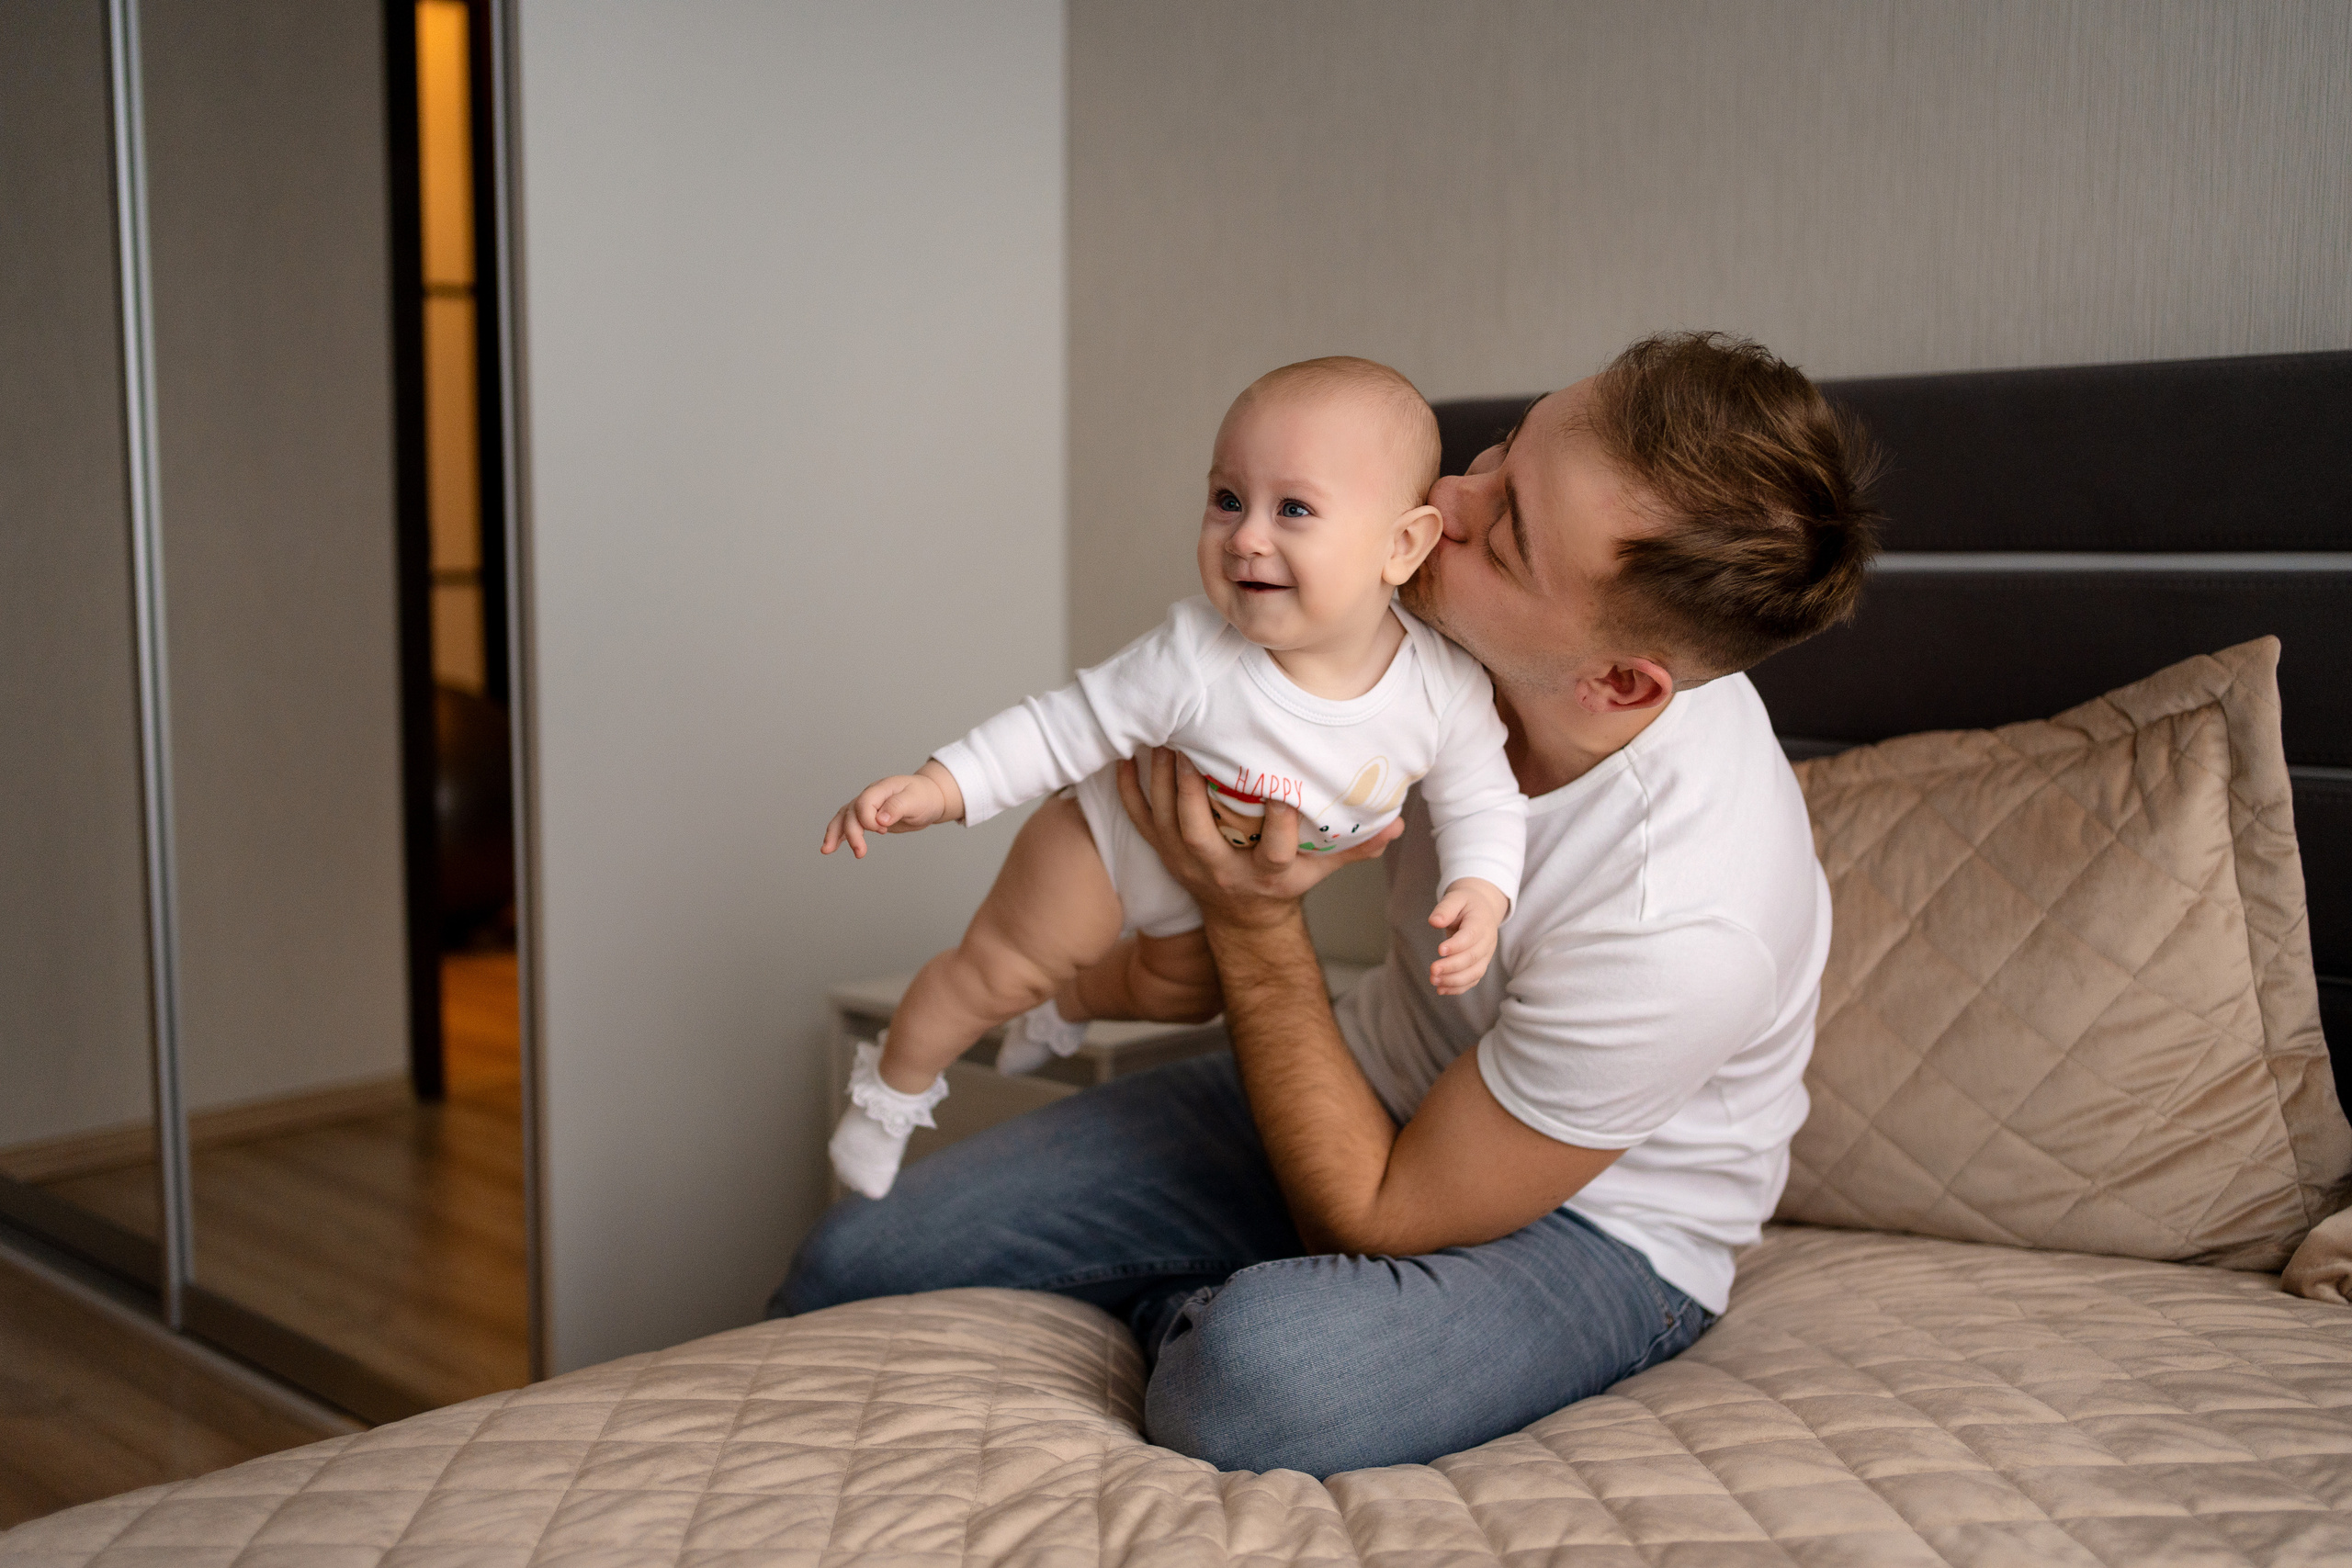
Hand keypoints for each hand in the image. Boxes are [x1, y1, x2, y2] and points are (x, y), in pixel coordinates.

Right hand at [820, 759, 963, 857]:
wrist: (930, 798)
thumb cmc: (924, 797)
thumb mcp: (915, 800)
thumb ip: (897, 807)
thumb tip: (881, 819)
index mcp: (881, 789)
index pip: (864, 803)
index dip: (868, 820)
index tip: (883, 830)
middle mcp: (870, 796)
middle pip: (851, 813)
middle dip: (852, 833)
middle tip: (860, 853)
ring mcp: (867, 806)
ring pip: (844, 818)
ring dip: (835, 834)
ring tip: (827, 850)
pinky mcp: (868, 817)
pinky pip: (848, 824)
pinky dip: (839, 835)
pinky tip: (831, 847)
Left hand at [1116, 747, 1401, 925]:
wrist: (1242, 915)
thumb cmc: (1285, 882)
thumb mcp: (1322, 869)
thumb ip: (1357, 847)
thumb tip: (1398, 824)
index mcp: (1265, 876)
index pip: (1274, 852)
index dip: (1278, 825)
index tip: (1282, 791)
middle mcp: (1221, 871)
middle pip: (1200, 834)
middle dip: (1193, 794)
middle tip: (1194, 750)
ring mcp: (1187, 861)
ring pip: (1166, 821)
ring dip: (1161, 781)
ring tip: (1166, 738)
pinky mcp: (1164, 851)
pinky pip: (1140, 819)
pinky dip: (1130, 788)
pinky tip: (1129, 755)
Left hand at [1428, 877, 1507, 994]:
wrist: (1483, 909)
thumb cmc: (1466, 903)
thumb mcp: (1456, 897)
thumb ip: (1445, 908)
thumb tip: (1434, 921)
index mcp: (1481, 922)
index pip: (1471, 936)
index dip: (1457, 945)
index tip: (1439, 950)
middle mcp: (1487, 941)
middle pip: (1473, 958)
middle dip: (1452, 966)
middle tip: (1432, 969)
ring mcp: (1486, 955)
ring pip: (1474, 973)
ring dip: (1454, 980)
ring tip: (1434, 981)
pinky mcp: (1480, 964)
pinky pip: (1472, 980)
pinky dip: (1458, 988)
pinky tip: (1441, 989)